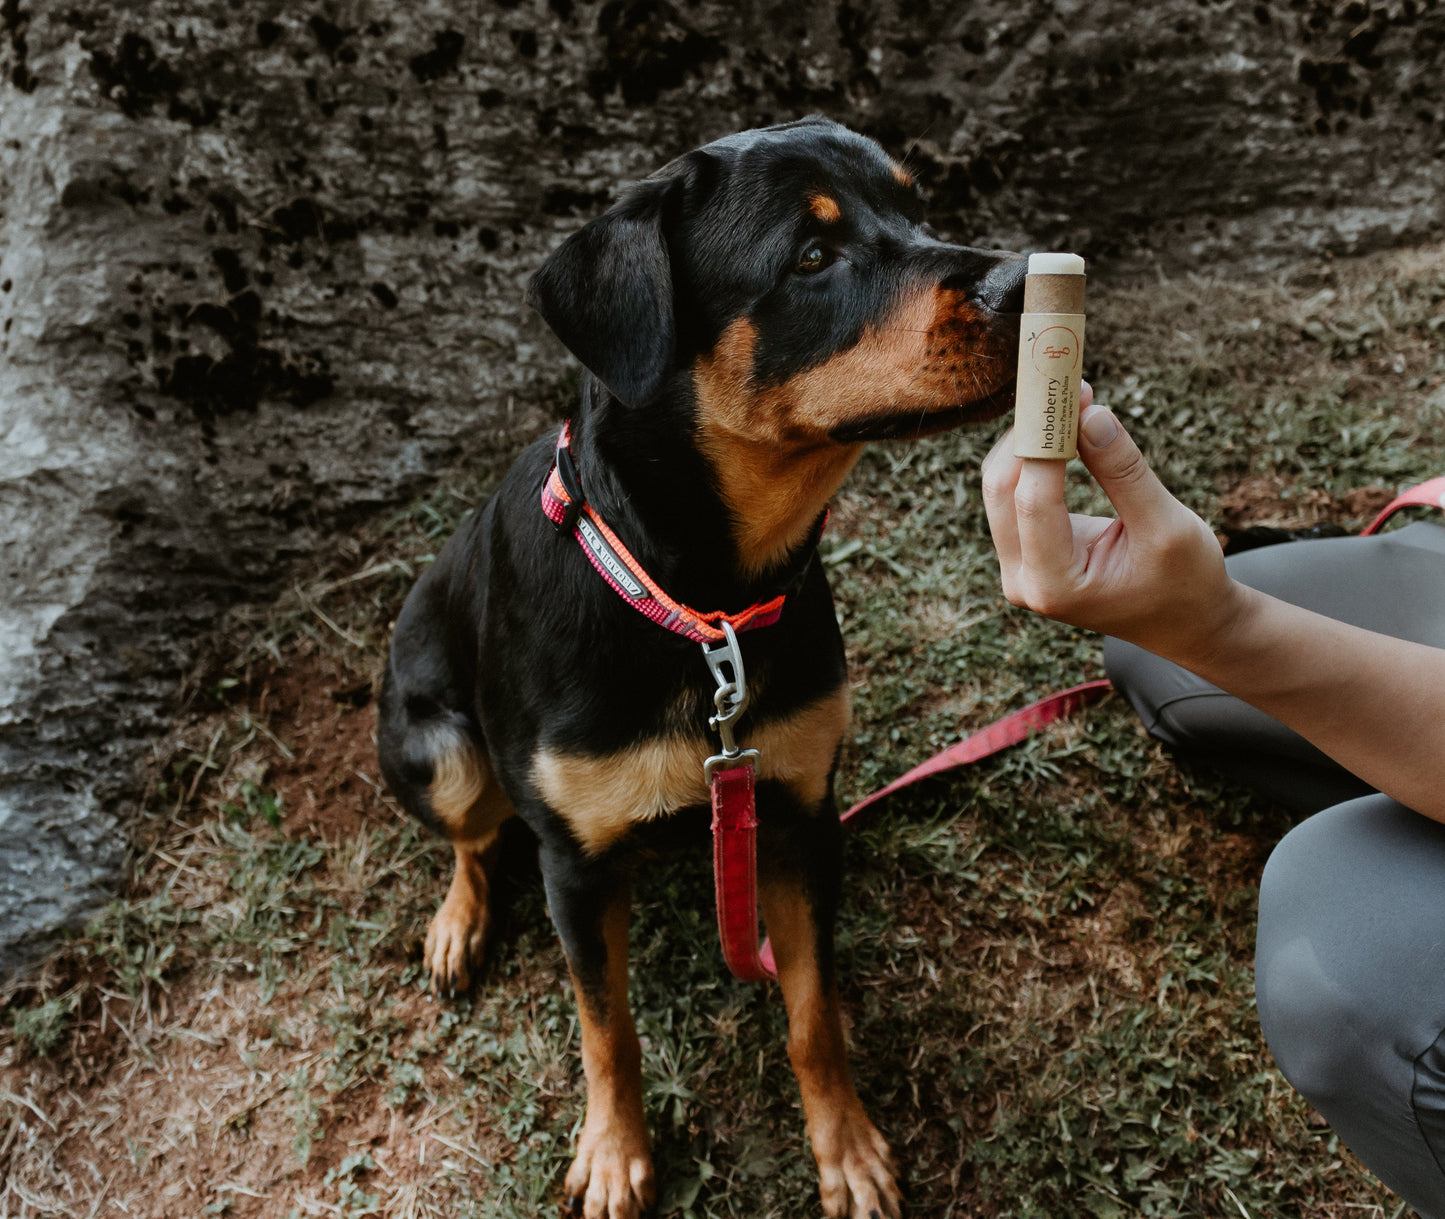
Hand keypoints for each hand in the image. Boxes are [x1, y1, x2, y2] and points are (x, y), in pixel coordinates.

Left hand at [981, 386, 1245, 667]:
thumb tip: (1089, 413)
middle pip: (1003, 487)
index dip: (1045, 437)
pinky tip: (1062, 422)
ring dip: (1031, 437)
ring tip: (1069, 394)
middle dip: (1031, 430)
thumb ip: (1124, 473)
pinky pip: (1016, 492)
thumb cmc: (1187, 581)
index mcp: (1055, 584)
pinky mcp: (1024, 550)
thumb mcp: (1167, 527)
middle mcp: (1023, 579)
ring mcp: (1018, 566)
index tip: (1067, 386)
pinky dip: (1036, 455)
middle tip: (1064, 379)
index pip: (1034, 499)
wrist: (1187, 622)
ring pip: (1002, 485)